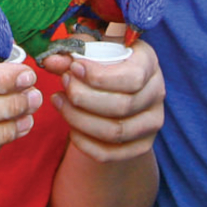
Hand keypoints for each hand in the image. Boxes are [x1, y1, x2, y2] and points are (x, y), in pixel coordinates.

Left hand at [39, 43, 164, 161]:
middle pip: (122, 106)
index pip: (133, 77)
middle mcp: (157, 93)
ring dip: (79, 119)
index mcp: (149, 63)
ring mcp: (151, 122)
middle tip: (63, 84)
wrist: (117, 92)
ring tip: (59, 101)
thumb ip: (70, 55)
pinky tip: (70, 128)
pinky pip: (110, 153)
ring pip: (115, 131)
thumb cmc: (103, 65)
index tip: (74, 68)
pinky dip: (84, 143)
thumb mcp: (90, 53)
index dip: (100, 76)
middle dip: (84, 97)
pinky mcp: (141, 146)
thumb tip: (50, 60)